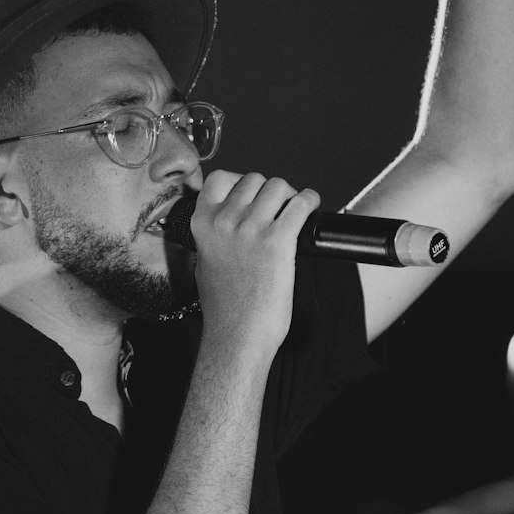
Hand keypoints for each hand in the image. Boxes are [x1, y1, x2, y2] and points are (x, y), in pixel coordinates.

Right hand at [190, 170, 320, 355]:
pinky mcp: (278, 241)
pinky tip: (311, 207)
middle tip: (278, 208)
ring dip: (290, 196)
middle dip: (270, 191)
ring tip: (294, 211)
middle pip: (255, 179)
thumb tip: (233, 219)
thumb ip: (215, 234)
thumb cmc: (224, 308)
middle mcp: (224, 221)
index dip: (241, 182)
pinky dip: (310, 201)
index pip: (220, 178)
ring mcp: (251, 229)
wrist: (237, 335)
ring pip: (278, 186)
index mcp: (202, 224)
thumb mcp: (205, 261)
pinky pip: (300, 203)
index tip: (252, 193)